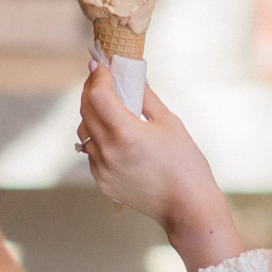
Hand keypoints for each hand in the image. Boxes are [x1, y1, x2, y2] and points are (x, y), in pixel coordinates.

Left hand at [78, 64, 244, 271]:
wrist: (187, 206)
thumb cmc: (186, 163)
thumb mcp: (169, 123)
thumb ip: (145, 97)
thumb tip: (132, 76)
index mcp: (126, 133)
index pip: (98, 95)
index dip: (97, 76)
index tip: (100, 65)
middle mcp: (108, 151)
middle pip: (86, 110)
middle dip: (91, 90)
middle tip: (101, 78)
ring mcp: (102, 169)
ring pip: (84, 131)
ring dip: (91, 113)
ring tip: (108, 105)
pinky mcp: (102, 182)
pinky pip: (91, 152)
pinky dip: (98, 137)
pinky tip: (114, 133)